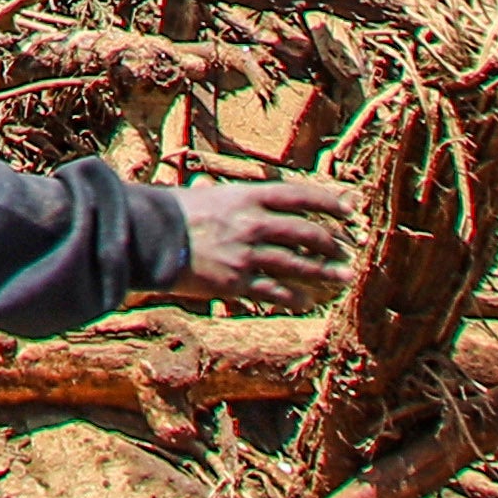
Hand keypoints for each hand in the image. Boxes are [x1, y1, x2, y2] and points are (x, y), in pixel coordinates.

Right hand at [165, 176, 362, 309]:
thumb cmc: (172, 213)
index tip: (348, 210)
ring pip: (299, 265)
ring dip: (324, 272)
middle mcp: (254, 224)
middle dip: (330, 244)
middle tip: (343, 251)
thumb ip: (235, 202)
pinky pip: (275, 292)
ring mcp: (248, 255)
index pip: (299, 196)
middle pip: (306, 233)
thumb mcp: (208, 196)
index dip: (329, 202)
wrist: (149, 238)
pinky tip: (305, 301)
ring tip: (341, 277)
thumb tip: (249, 204)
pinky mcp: (238, 282)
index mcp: (247, 197)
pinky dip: (294, 298)